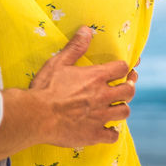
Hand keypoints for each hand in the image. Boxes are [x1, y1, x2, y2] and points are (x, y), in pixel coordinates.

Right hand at [28, 26, 134, 146]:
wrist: (36, 116)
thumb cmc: (45, 88)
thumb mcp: (58, 62)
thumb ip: (75, 47)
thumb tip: (87, 30)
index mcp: (96, 77)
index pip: (122, 67)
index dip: (124, 67)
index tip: (123, 69)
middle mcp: (103, 96)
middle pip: (129, 90)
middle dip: (129, 87)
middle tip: (125, 86)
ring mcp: (100, 117)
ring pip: (124, 112)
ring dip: (121, 108)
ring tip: (116, 107)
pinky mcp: (94, 134)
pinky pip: (113, 135)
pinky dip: (112, 132)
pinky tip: (106, 130)